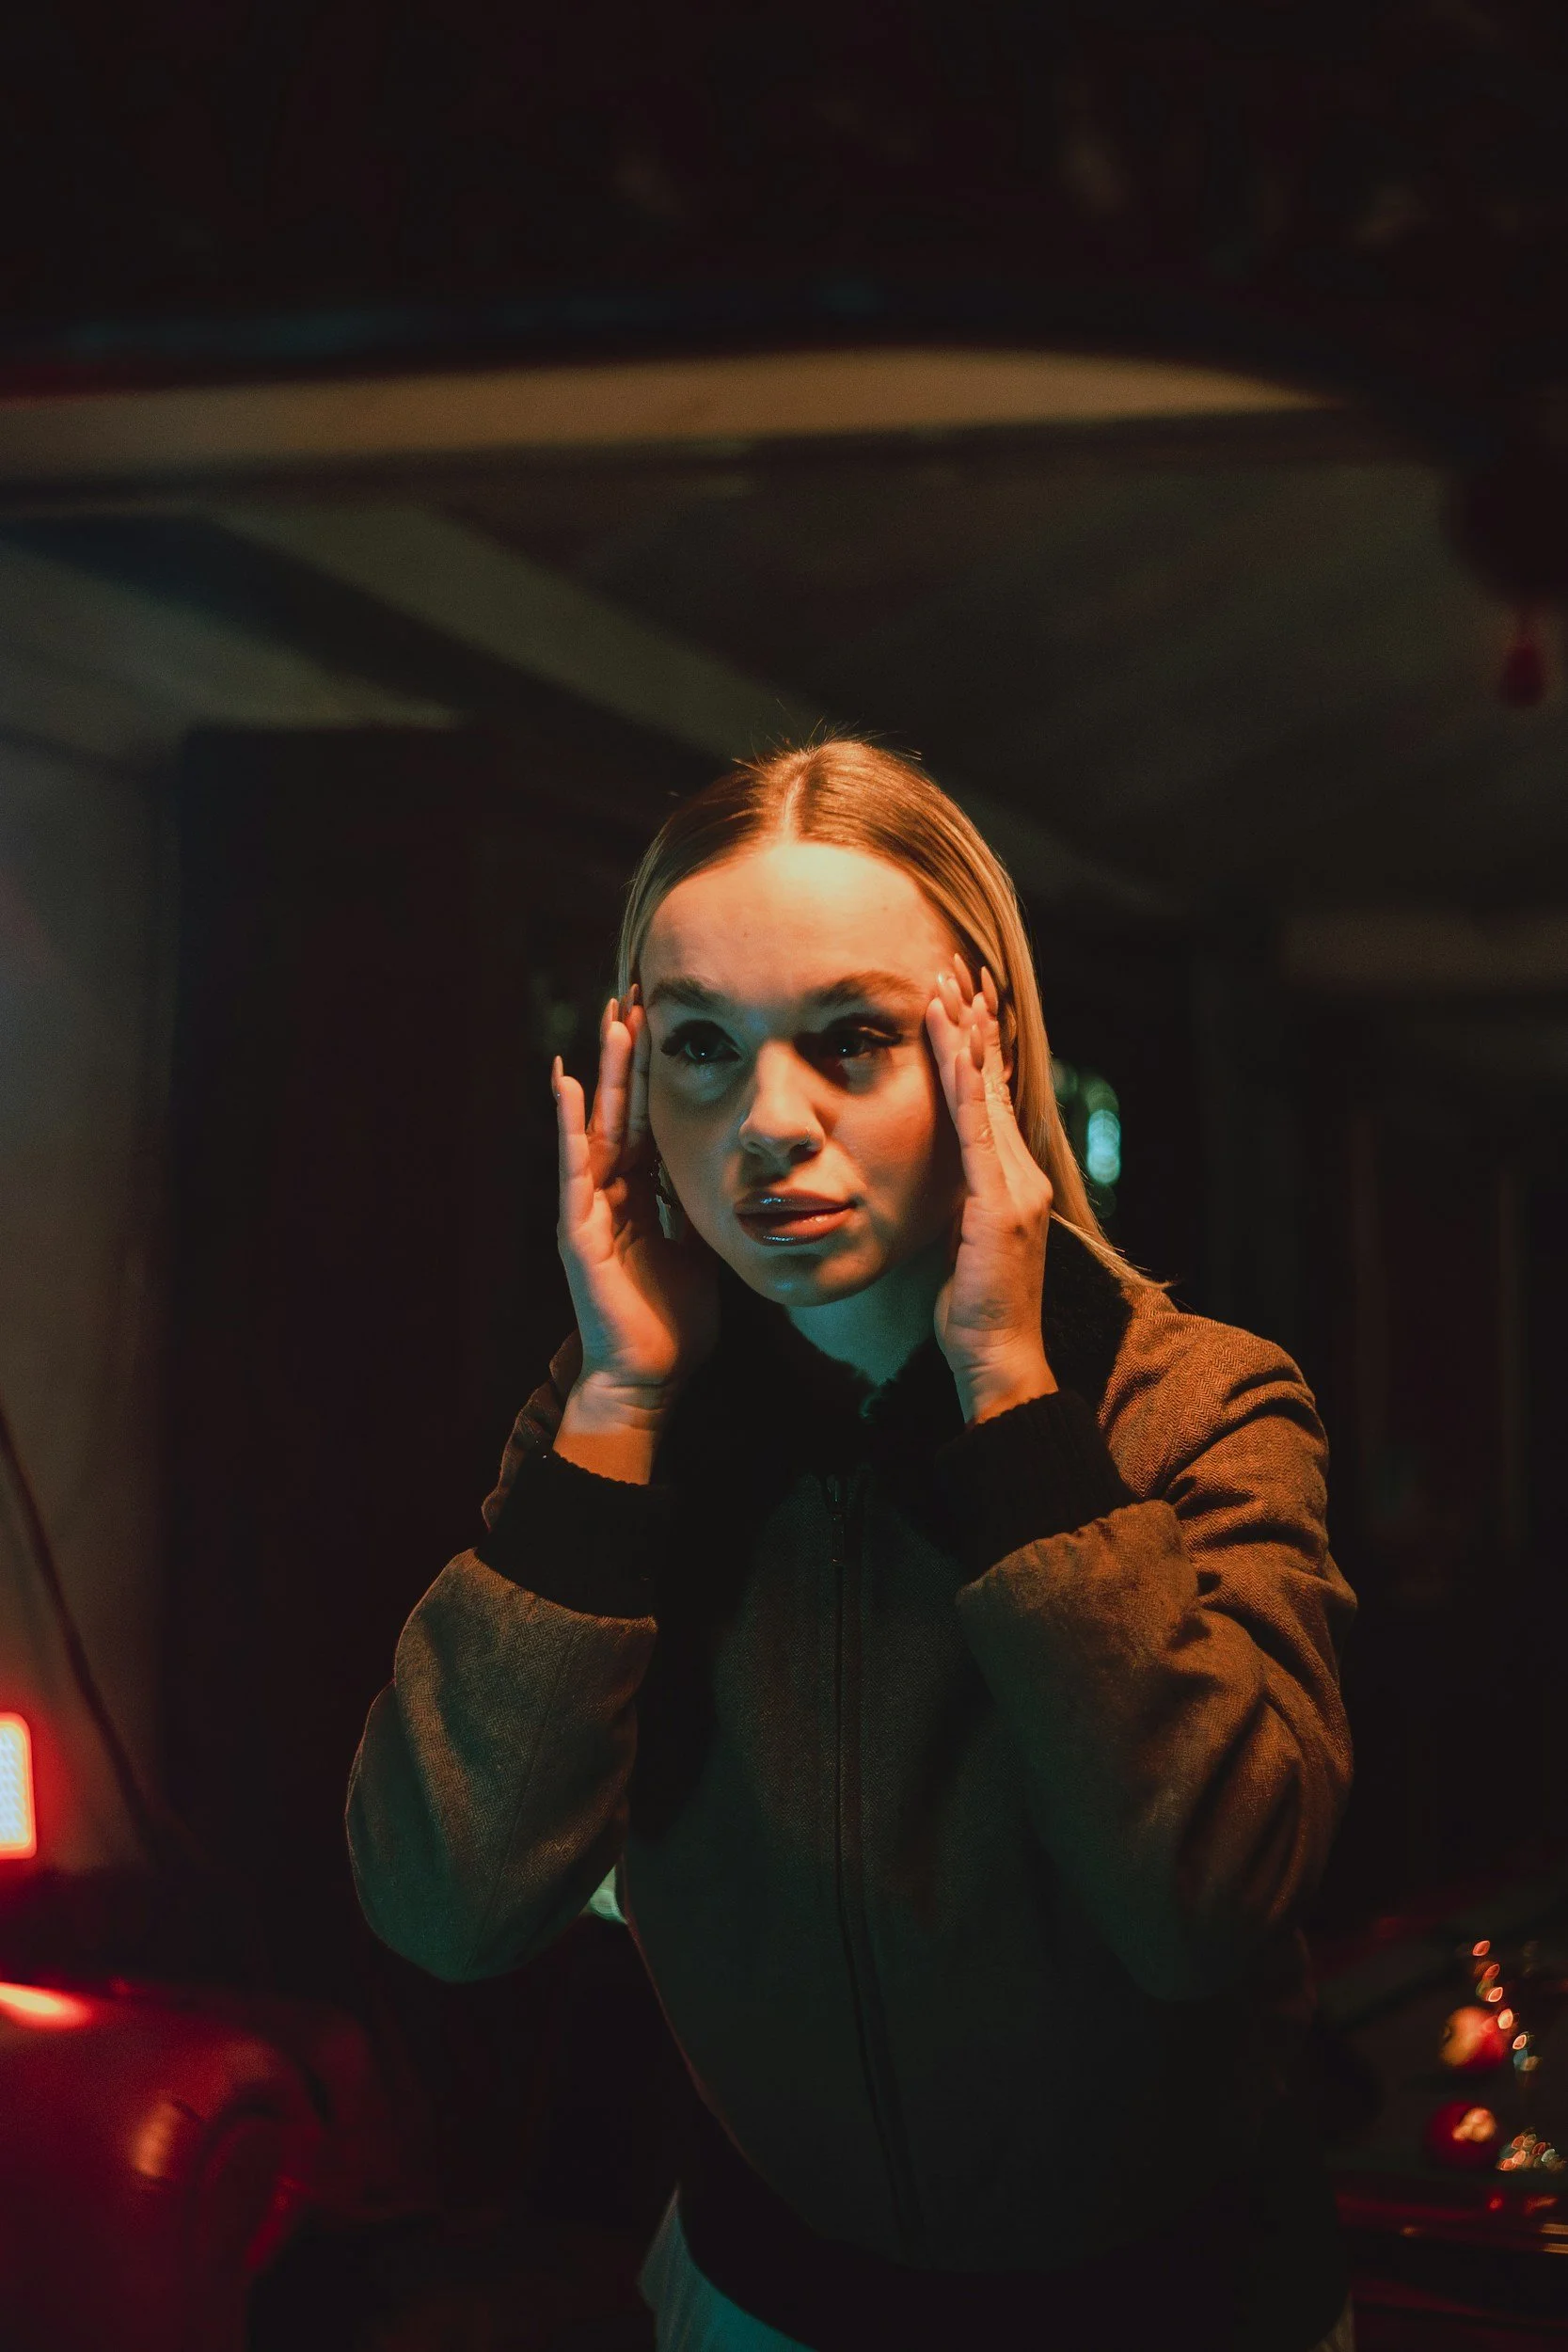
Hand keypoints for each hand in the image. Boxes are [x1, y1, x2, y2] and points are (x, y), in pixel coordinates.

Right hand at [553, 987, 719, 1415]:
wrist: (651, 1377)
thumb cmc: (674, 1322)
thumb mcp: (701, 1249)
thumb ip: (703, 1207)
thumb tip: (735, 1173)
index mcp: (640, 1195)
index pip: (647, 1119)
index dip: (655, 1073)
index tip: (666, 1021)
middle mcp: (610, 1193)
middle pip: (620, 1109)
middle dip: (627, 1055)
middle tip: (635, 996)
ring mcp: (590, 1209)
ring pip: (595, 1126)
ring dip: (602, 1073)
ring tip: (609, 1021)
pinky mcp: (578, 1230)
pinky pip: (572, 1168)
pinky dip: (567, 1125)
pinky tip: (564, 1083)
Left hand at [925, 953, 1057, 1422]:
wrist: (999, 1357)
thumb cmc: (974, 1310)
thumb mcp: (960, 1241)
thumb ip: (958, 1201)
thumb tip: (939, 1176)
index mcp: (1010, 1179)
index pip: (990, 1098)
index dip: (976, 1047)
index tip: (959, 999)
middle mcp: (1020, 1173)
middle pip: (993, 1082)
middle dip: (974, 1023)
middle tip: (957, 968)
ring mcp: (1015, 1187)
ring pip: (986, 1095)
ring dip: (967, 1038)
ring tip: (949, 988)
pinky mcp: (1000, 1205)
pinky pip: (979, 1133)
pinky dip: (967, 1085)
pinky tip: (955, 1048)